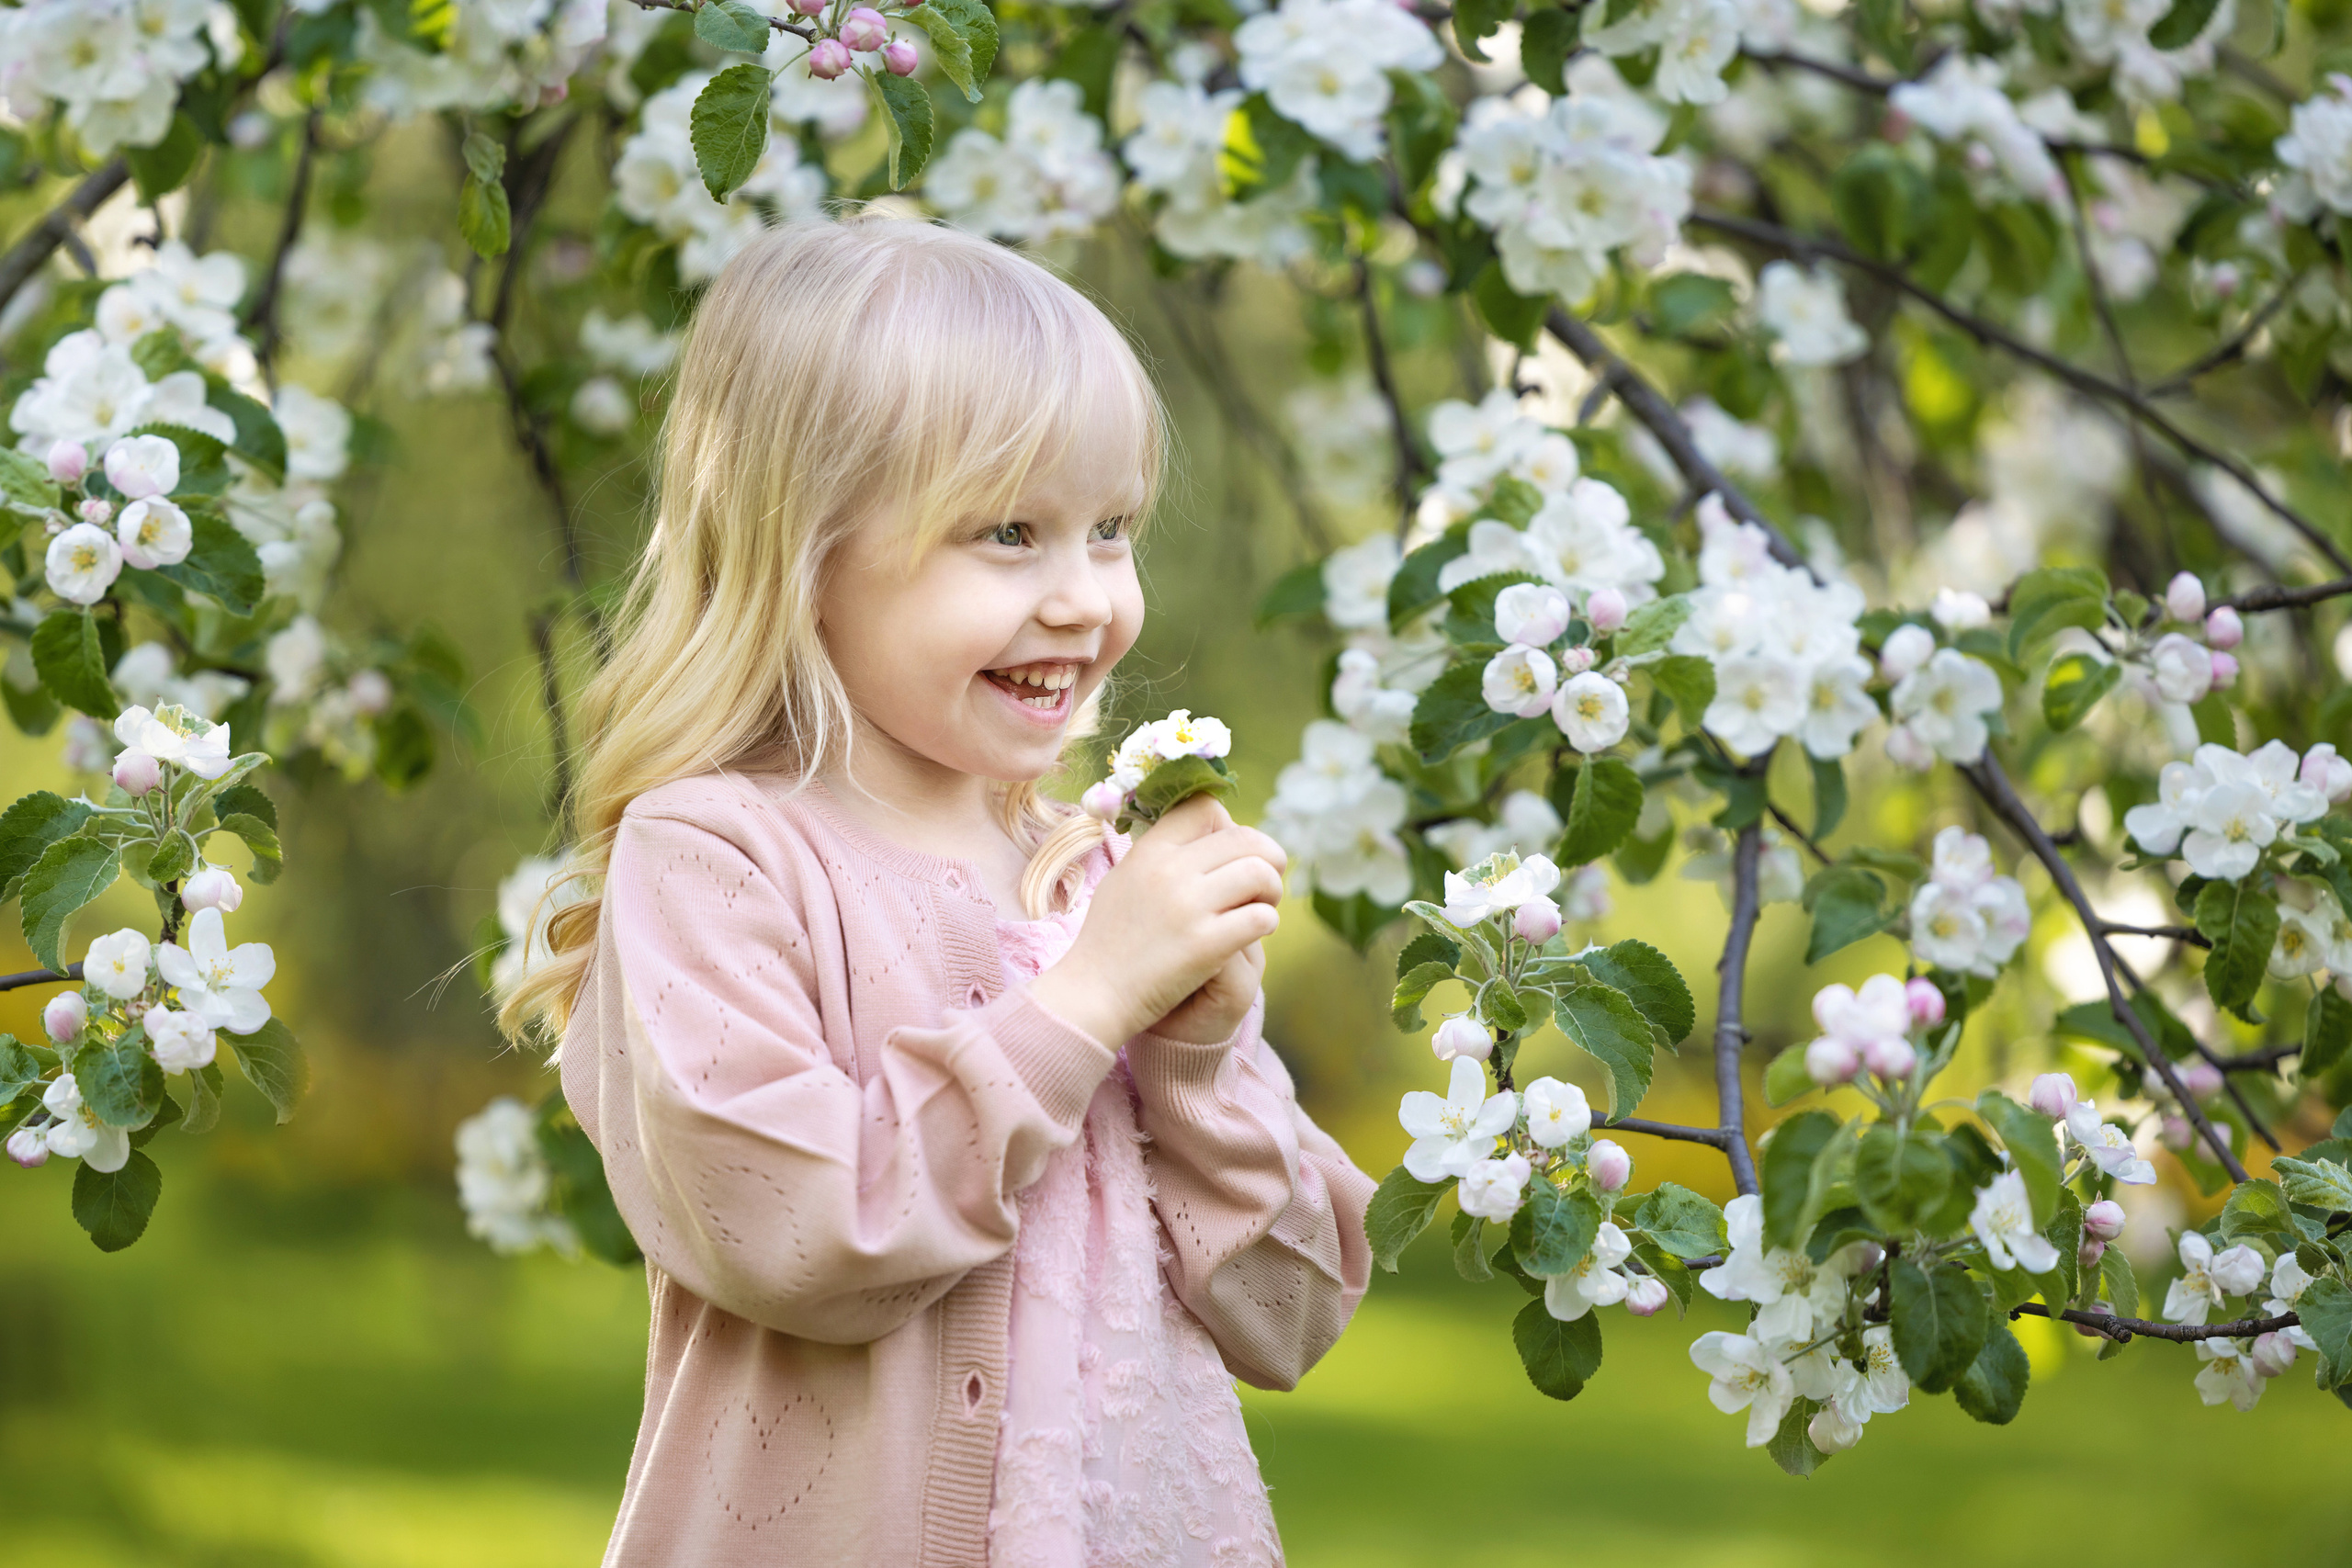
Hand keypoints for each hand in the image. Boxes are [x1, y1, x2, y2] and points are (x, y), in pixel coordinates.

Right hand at [1029, 794, 1284, 1046]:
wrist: (1094, 994)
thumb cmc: (1109, 941)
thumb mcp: (1124, 879)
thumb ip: (1159, 854)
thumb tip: (1204, 830)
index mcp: (1150, 851)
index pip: (1205, 807)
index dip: (1229, 825)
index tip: (1230, 851)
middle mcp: (1170, 871)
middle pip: (1245, 838)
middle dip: (1266, 856)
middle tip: (1264, 881)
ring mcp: (1189, 907)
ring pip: (1260, 873)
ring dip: (1271, 890)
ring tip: (1262, 906)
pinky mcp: (1207, 944)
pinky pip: (1261, 917)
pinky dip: (1266, 922)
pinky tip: (1253, 932)